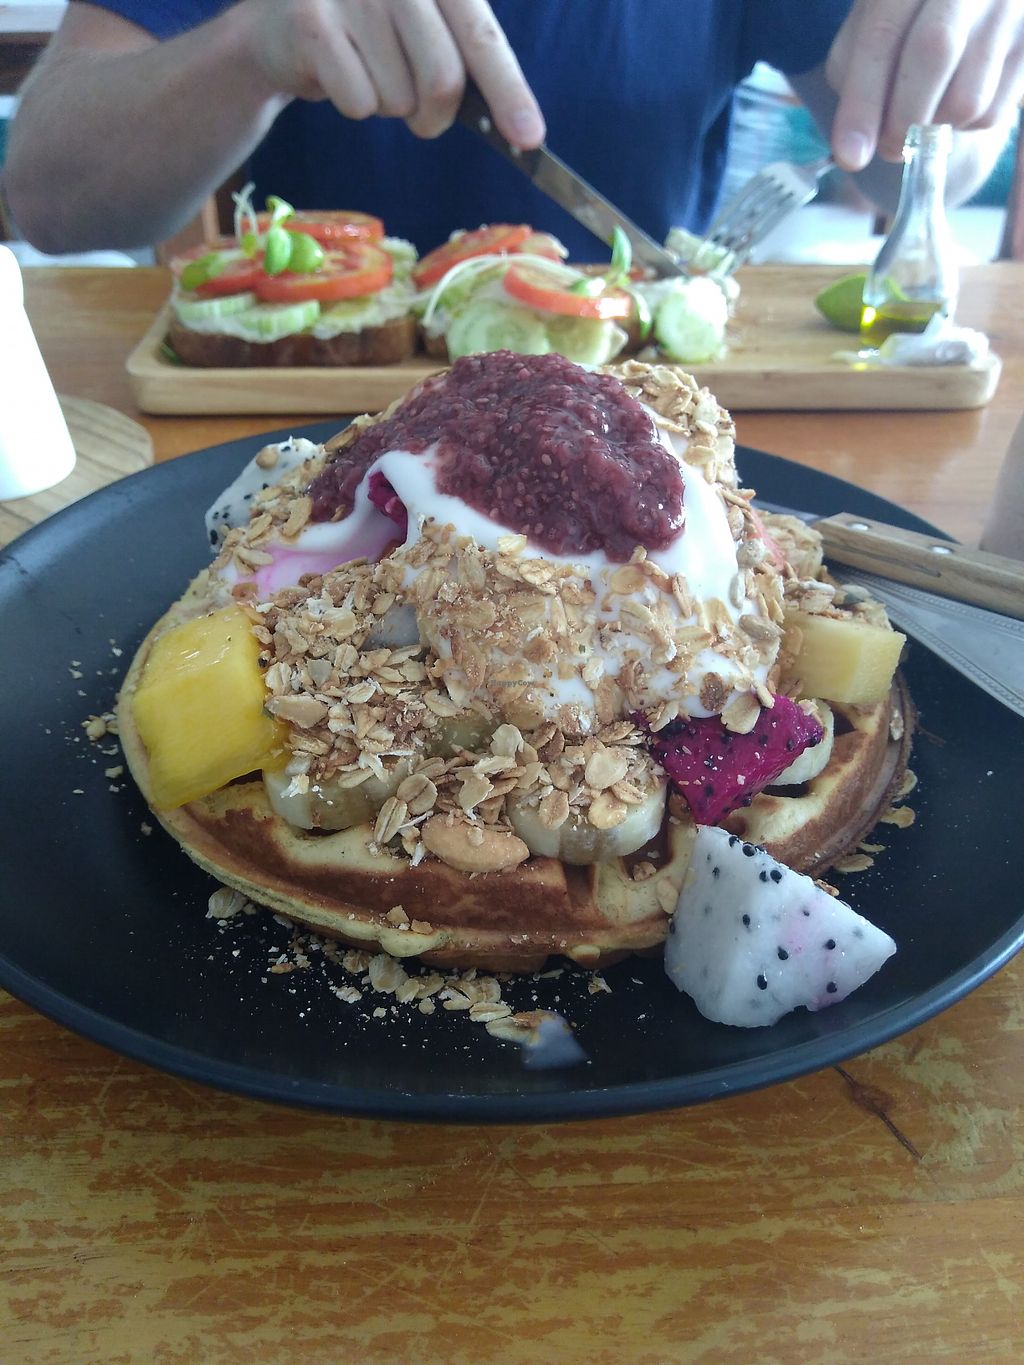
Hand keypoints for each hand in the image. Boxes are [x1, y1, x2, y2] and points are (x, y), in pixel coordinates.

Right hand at [242, 0, 544, 146]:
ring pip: (398, 97)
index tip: (529, 137)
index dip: (509, 90)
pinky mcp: (312, 21)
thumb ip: (464, 56)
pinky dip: (353, 104)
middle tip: (423, 119)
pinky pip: (357, 102)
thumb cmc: (368, 30)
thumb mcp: (424, 26)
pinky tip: (336, 71)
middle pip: (442, 79)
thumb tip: (520, 129)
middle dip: (436, 116)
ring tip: (365, 70)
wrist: (281, 22)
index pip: (482, 37)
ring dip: (388, 105)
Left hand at [826, 0, 1023, 168]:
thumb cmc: (905, 16)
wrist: (962, 0)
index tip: (851, 156)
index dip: (863, 103)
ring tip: (924, 111)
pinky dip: (964, 124)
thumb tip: (855, 145)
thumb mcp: (868, 29)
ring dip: (935, 125)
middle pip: (933, 53)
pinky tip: (954, 99)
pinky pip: (993, 112)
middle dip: (901, 119)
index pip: (883, 35)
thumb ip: (852, 74)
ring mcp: (1008, 6)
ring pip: (968, 96)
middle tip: (888, 148)